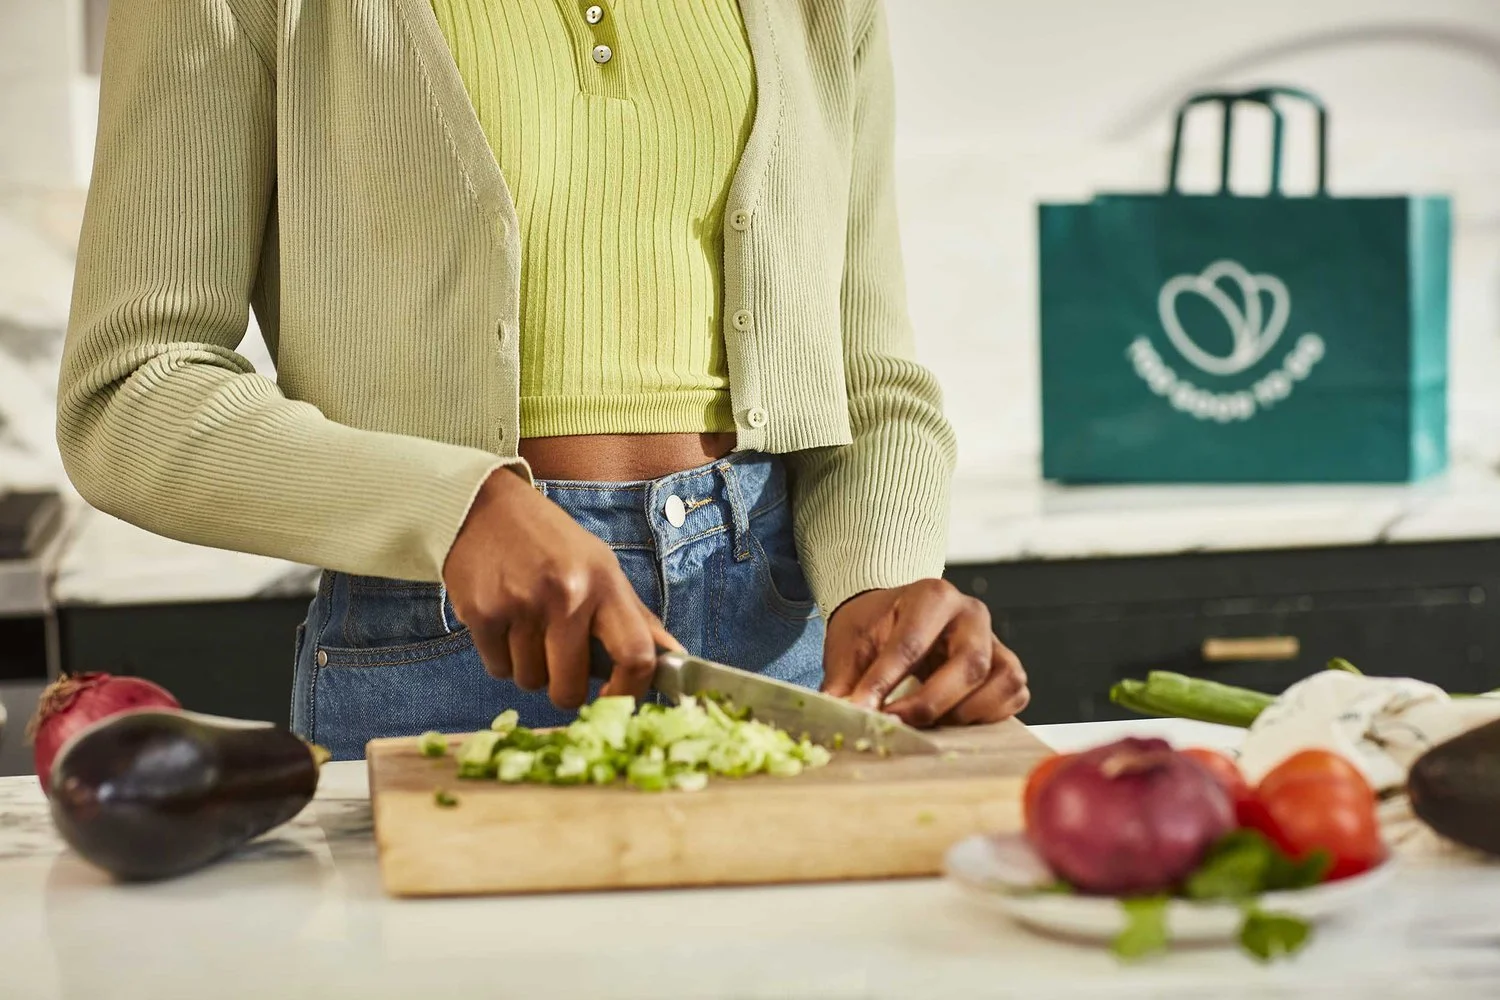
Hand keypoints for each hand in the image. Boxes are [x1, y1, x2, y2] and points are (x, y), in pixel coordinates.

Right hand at [442, 467, 678, 708]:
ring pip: (530, 682)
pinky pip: (498, 670)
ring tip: (528, 629)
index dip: (630, 691)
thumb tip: (677, 658)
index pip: (636, 655)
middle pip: (570, 687)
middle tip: (561, 666)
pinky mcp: (481, 613)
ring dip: (530, 669)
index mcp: (605, 583)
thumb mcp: (601, 567)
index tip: (616, 698)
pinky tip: (504, 624)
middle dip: (566, 690)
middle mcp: (567, 594)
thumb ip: (636, 617)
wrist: (482, 508)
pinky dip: (502, 659)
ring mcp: (521, 605)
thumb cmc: (550, 542)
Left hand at [821, 579, 1028, 727]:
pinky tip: (952, 721)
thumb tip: (839, 714)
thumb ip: (845, 681)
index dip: (886, 682)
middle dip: (931, 703)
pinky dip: (988, 716)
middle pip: (970, 663)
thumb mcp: (850, 645)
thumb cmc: (874, 626)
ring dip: (966, 712)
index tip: (862, 711)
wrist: (893, 616)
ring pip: (1002, 680)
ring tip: (928, 723)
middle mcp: (971, 613)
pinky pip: (1013, 694)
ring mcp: (995, 638)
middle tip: (896, 724)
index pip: (912, 643)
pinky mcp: (1006, 664)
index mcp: (932, 596)